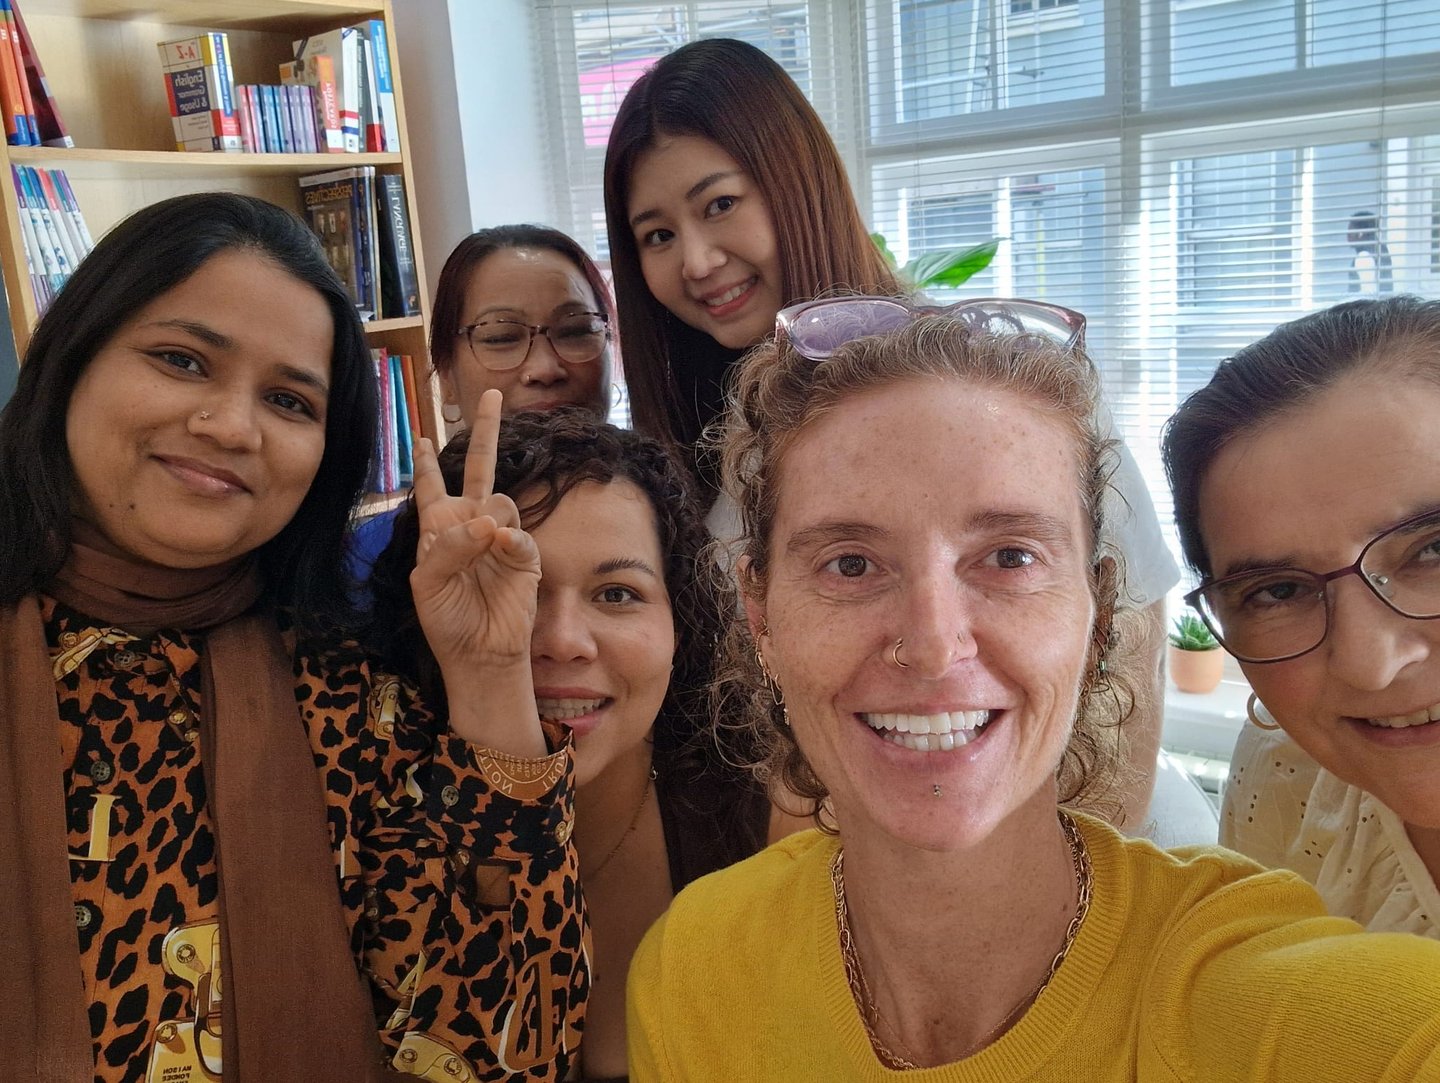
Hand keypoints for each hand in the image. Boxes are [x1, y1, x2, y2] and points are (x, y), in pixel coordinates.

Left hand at [410, 391, 543, 751]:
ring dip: (489, 516)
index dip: (427, 462)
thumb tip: (487, 521)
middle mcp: (471, 526)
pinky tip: (501, 547)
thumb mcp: (427, 583)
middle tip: (490, 394)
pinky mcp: (525, 556)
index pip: (432, 487)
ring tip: (484, 545)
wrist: (479, 653)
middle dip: (486, 430)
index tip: (418, 435)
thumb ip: (448, 546)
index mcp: (439, 530)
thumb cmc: (447, 621)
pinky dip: (509, 538)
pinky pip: (518, 532)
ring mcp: (500, 539)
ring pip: (500, 500)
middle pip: (480, 469)